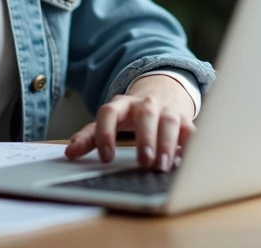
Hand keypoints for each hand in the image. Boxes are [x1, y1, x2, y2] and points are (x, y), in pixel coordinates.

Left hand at [64, 75, 195, 172]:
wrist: (162, 94)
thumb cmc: (131, 115)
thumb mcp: (110, 121)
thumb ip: (90, 136)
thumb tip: (70, 152)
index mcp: (122, 104)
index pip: (109, 112)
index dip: (105, 134)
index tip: (106, 157)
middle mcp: (146, 103)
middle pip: (145, 114)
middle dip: (145, 138)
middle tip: (144, 161)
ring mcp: (167, 109)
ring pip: (169, 120)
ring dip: (167, 143)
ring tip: (163, 165)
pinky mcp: (185, 119)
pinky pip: (191, 128)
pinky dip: (191, 143)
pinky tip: (188, 158)